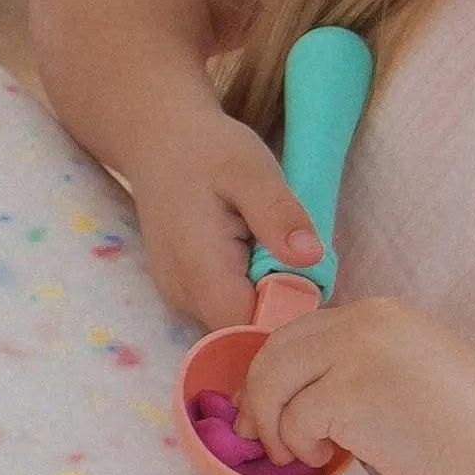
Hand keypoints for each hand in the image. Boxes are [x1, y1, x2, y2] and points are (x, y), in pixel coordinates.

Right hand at [110, 101, 320, 335]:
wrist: (159, 142)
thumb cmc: (206, 151)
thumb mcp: (251, 169)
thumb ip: (279, 214)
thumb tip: (311, 257)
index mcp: (200, 271)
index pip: (250, 328)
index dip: (287, 318)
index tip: (315, 286)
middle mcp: (184, 297)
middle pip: (245, 332)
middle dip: (282, 309)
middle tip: (302, 260)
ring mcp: (181, 300)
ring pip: (237, 325)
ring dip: (269, 300)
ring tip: (277, 252)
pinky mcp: (185, 294)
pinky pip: (227, 311)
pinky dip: (253, 292)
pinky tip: (259, 256)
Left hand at [240, 299, 474, 474]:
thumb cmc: (458, 422)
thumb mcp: (400, 369)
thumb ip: (350, 366)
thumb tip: (282, 394)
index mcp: (376, 312)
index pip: (295, 332)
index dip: (269, 373)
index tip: (263, 408)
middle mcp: (362, 320)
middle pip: (273, 353)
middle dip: (256, 400)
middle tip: (261, 439)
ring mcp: (354, 353)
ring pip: (273, 385)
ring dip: (273, 427)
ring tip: (299, 453)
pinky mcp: (348, 393)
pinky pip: (294, 421)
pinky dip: (300, 446)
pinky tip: (329, 457)